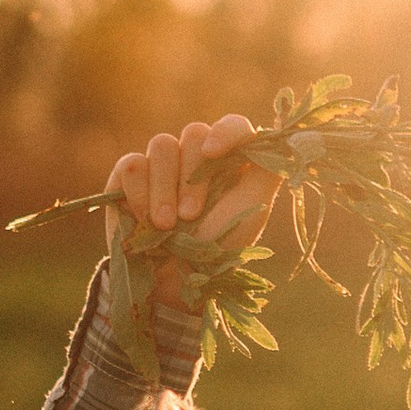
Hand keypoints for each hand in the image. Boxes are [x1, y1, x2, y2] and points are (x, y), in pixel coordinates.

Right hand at [104, 117, 275, 302]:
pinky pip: (132, 164)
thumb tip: (280, 139)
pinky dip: (139, 192)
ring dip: (164, 188)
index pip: (233, 126)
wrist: (173, 283)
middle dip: (191, 178)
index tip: (214, 153)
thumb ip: (267, 172)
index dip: (225, 132)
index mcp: (229, 162)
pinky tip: (143, 219)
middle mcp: (195, 156)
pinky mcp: (130, 175)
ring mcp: (162, 164)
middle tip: (190, 216)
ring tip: (166, 225)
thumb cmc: (217, 250)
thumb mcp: (251, 212)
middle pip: (194, 134)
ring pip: (162, 145)